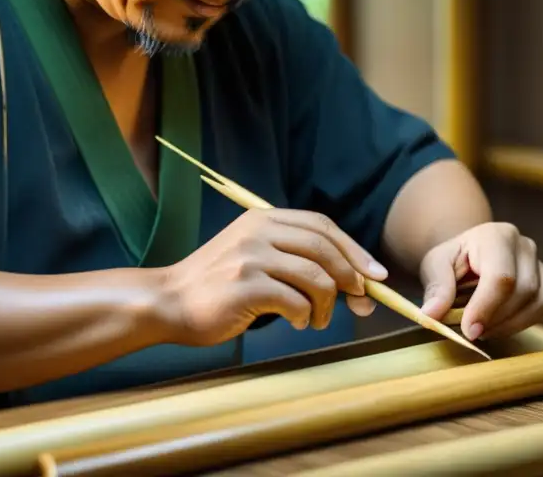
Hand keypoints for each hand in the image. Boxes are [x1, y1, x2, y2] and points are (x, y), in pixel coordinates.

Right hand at [161, 208, 388, 345]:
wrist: (167, 302)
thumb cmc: (215, 286)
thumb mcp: (251, 254)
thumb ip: (291, 256)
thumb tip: (351, 277)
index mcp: (262, 219)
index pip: (322, 226)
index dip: (354, 249)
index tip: (375, 275)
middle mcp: (258, 232)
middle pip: (325, 247)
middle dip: (351, 276)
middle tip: (359, 301)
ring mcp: (251, 257)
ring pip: (316, 277)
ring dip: (327, 305)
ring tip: (316, 319)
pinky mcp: (245, 286)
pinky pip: (296, 302)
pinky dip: (305, 317)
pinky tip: (296, 323)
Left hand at [419, 222, 542, 341]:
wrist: (469, 255)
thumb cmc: (452, 260)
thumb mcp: (435, 265)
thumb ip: (436, 287)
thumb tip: (431, 314)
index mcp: (496, 235)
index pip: (501, 276)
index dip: (486, 307)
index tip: (469, 330)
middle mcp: (524, 246)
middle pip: (523, 290)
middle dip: (496, 319)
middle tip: (471, 333)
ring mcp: (539, 264)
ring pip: (538, 302)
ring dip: (509, 325)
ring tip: (482, 331)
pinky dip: (522, 324)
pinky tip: (498, 326)